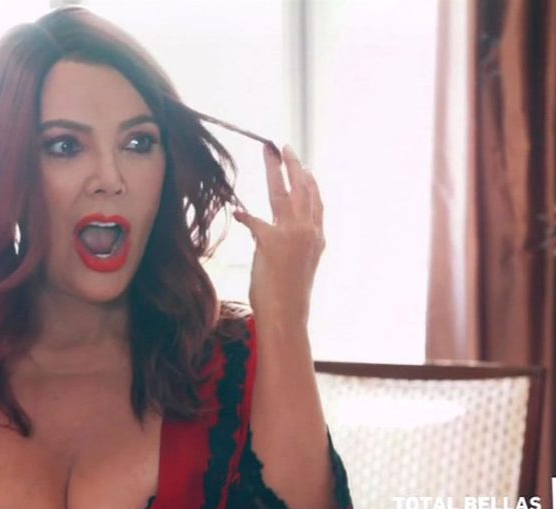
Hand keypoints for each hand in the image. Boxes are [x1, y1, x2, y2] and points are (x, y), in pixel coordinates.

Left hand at [232, 144, 324, 328]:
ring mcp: (293, 234)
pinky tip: (238, 212)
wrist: (287, 315)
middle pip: (302, 188)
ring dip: (276, 170)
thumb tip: (267, 229)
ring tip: (270, 152)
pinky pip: (255, 222)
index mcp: (317, 236)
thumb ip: (287, 243)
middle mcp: (309, 231)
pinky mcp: (273, 242)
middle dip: (293, 164)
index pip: (315, 200)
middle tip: (283, 146)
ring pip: (285, 193)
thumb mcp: (295, 264)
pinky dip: (246, 217)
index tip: (302, 164)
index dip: (308, 180)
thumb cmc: (287, 295)